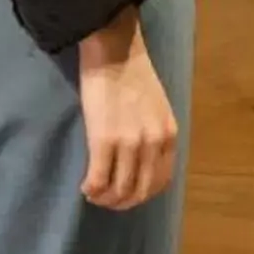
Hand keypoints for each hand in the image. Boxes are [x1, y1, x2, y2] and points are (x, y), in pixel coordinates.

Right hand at [75, 6, 178, 210]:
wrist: (115, 51)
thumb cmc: (133, 76)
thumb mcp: (158, 108)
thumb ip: (155, 135)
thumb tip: (142, 163)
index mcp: (169, 135)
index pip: (161, 182)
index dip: (142, 195)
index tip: (126, 195)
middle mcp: (154, 143)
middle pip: (140, 191)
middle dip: (121, 202)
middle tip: (106, 199)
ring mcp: (130, 143)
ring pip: (119, 190)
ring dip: (105, 199)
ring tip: (94, 193)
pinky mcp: (104, 140)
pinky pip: (98, 180)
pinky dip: (91, 190)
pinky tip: (85, 187)